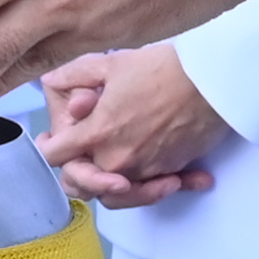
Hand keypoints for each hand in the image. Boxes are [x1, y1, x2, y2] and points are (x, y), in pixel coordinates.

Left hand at [38, 43, 231, 205]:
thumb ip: (76, 75)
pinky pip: (152, 189)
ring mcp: (143, 169)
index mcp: (96, 132)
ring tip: (115, 171)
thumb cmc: (163, 69)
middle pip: (81, 184)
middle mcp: (116, 158)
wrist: (211, 82)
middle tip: (81, 158)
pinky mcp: (169, 171)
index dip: (48, 147)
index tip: (53, 140)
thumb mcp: (112, 64)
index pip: (54, 156)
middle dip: (77, 172)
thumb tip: (52, 80)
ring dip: (112, 186)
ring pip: (116, 195)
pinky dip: (155, 187)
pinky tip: (164, 179)